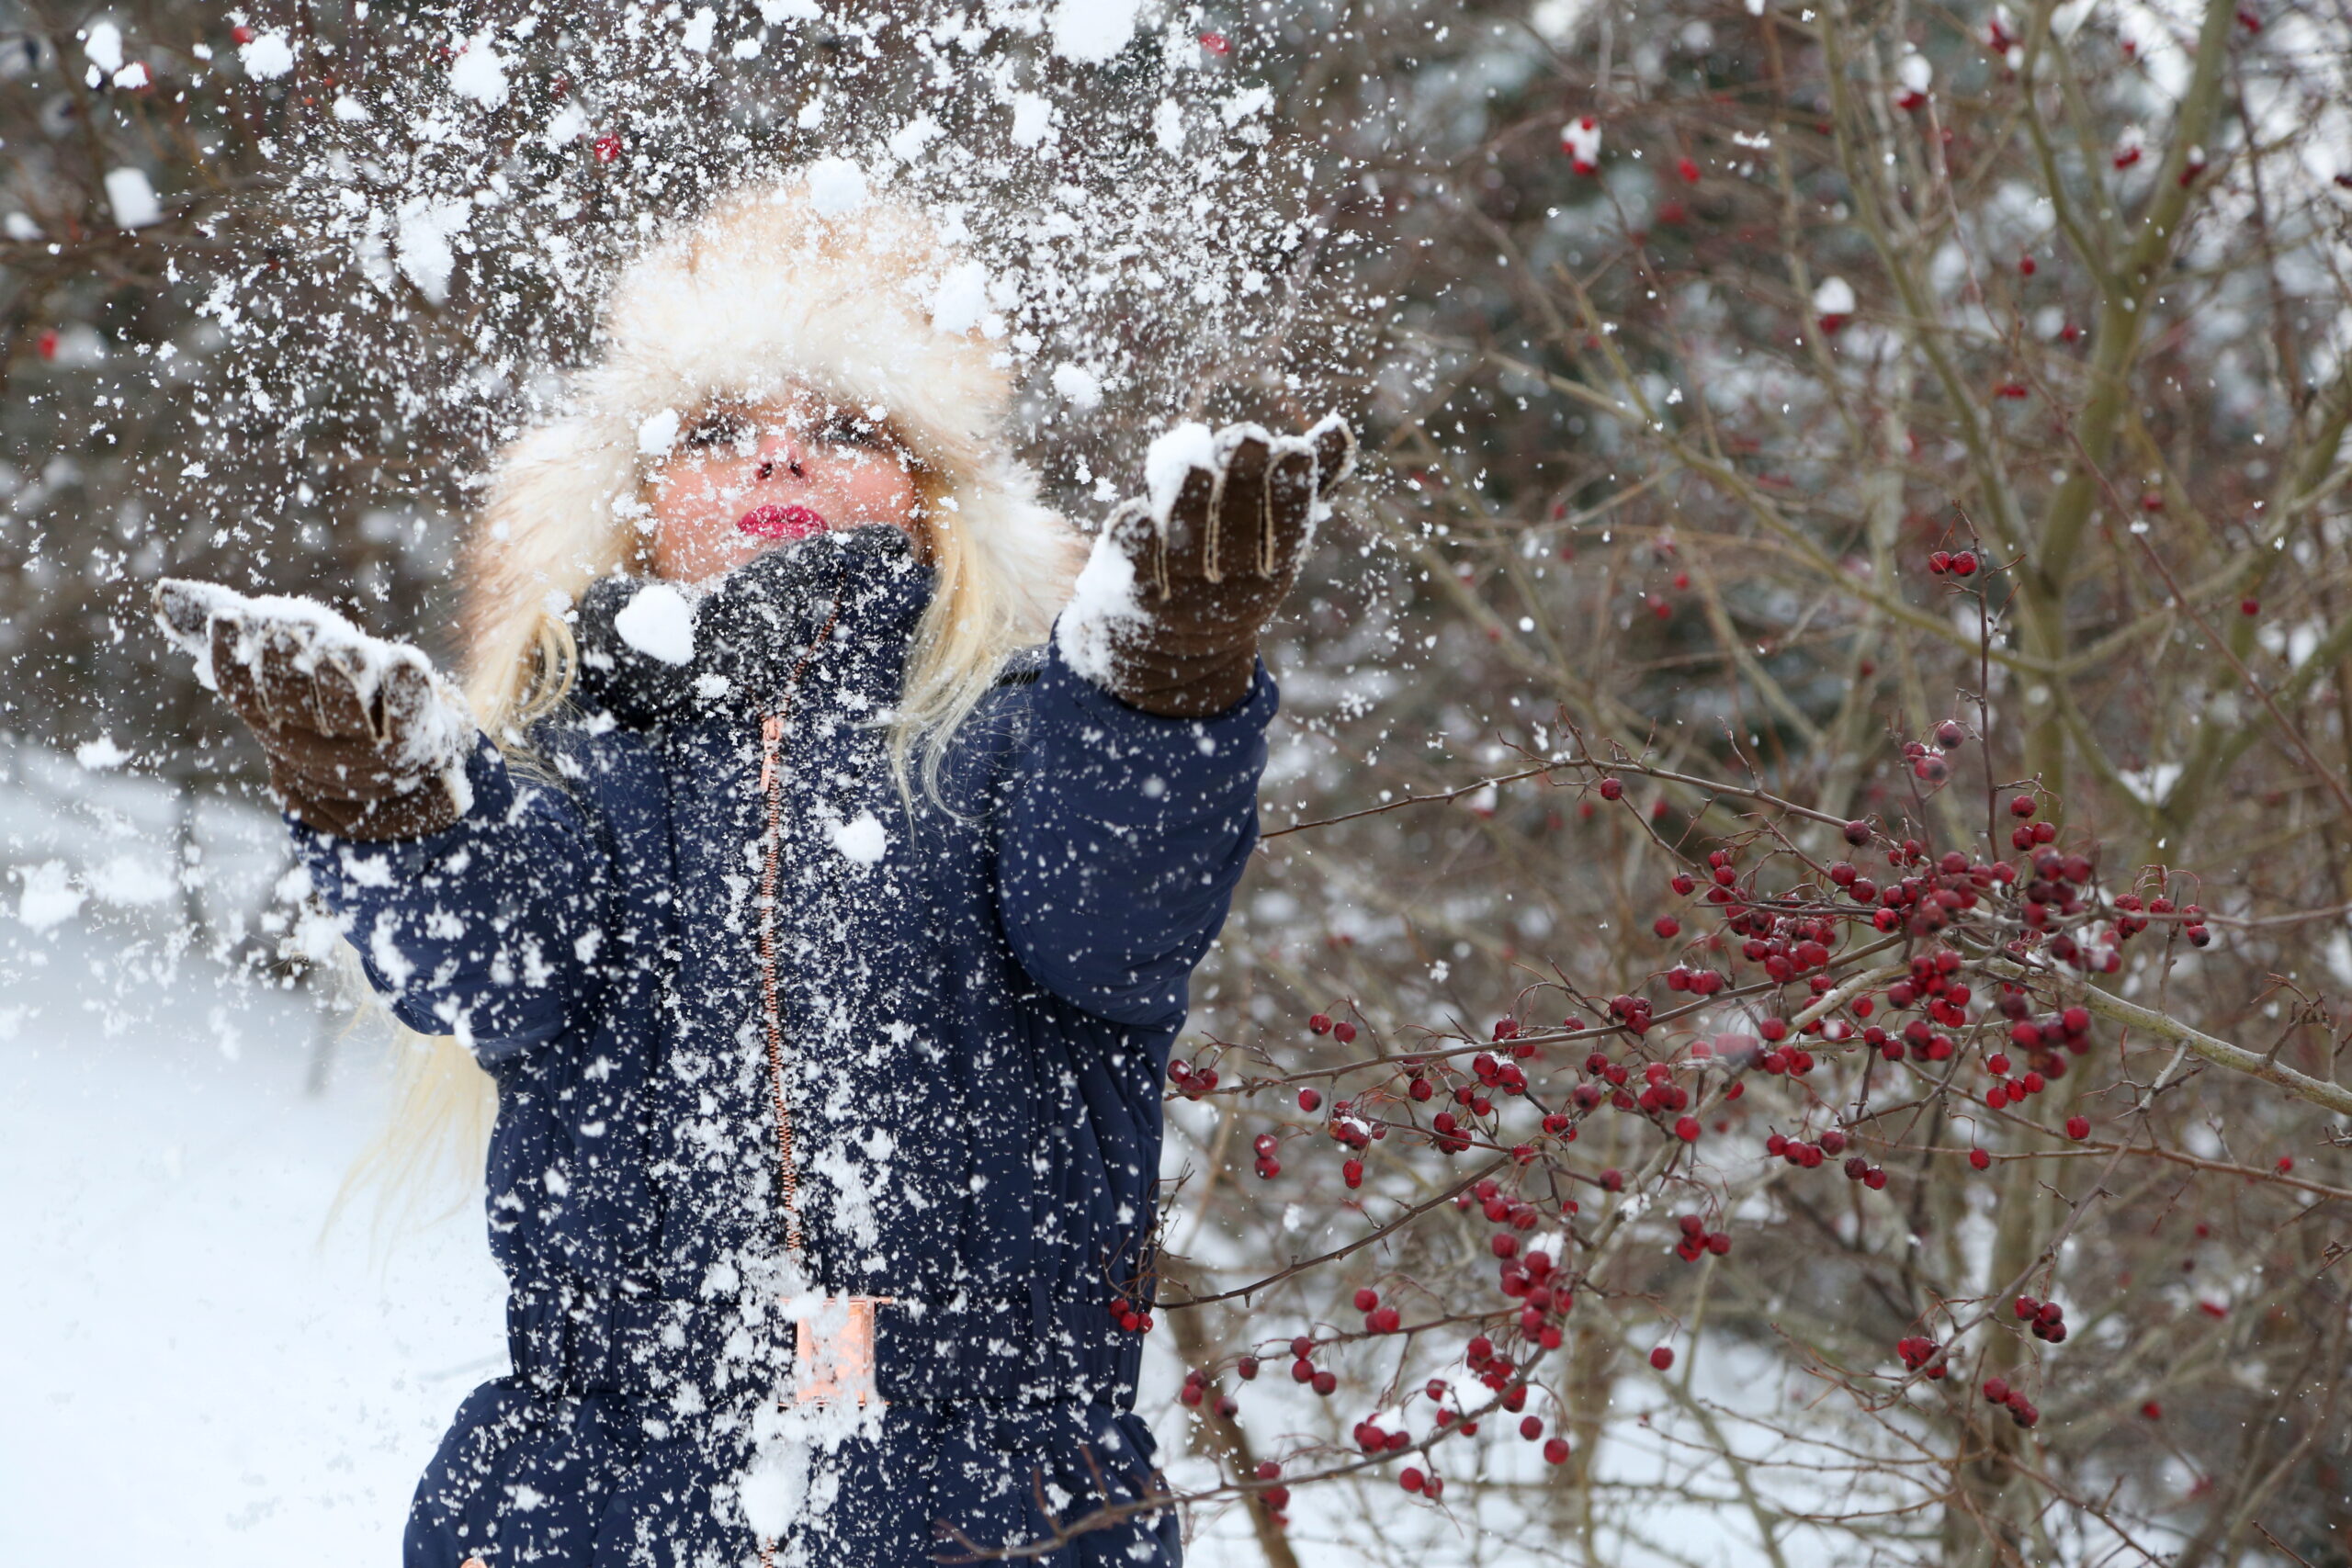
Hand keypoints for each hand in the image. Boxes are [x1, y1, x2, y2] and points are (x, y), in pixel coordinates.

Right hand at [154, 579, 472, 841]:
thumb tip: (162, 593)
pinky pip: (408, 718)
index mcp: (271, 719)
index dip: (232, 657)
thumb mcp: (278, 669)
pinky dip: (407, 689)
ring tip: (338, 650)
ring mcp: (363, 746)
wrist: (397, 771)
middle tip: (286, 631)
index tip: (231, 616)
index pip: (240, 691)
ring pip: (345, 715)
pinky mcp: (412, 741)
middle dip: (288, 665)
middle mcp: (311, 740)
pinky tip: (405, 659)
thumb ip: (231, 633)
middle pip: (291, 701)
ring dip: (340, 681)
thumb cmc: (327, 702)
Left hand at [1058, 414, 1355, 717]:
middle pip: (1238, 538)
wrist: (1171, 656)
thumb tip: (1339, 429)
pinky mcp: (1133, 600)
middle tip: (1247, 439)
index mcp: (1269, 573)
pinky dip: (1133, 544)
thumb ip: (1304, 484)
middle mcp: (1228, 591)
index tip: (1294, 449)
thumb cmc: (1228, 573)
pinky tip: (1136, 510)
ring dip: (1192, 509)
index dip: (1292, 494)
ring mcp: (1180, 598)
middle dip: (1243, 487)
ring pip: (1187, 553)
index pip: (1286, 534)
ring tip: (1195, 464)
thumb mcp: (1271, 537)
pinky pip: (1134, 572)